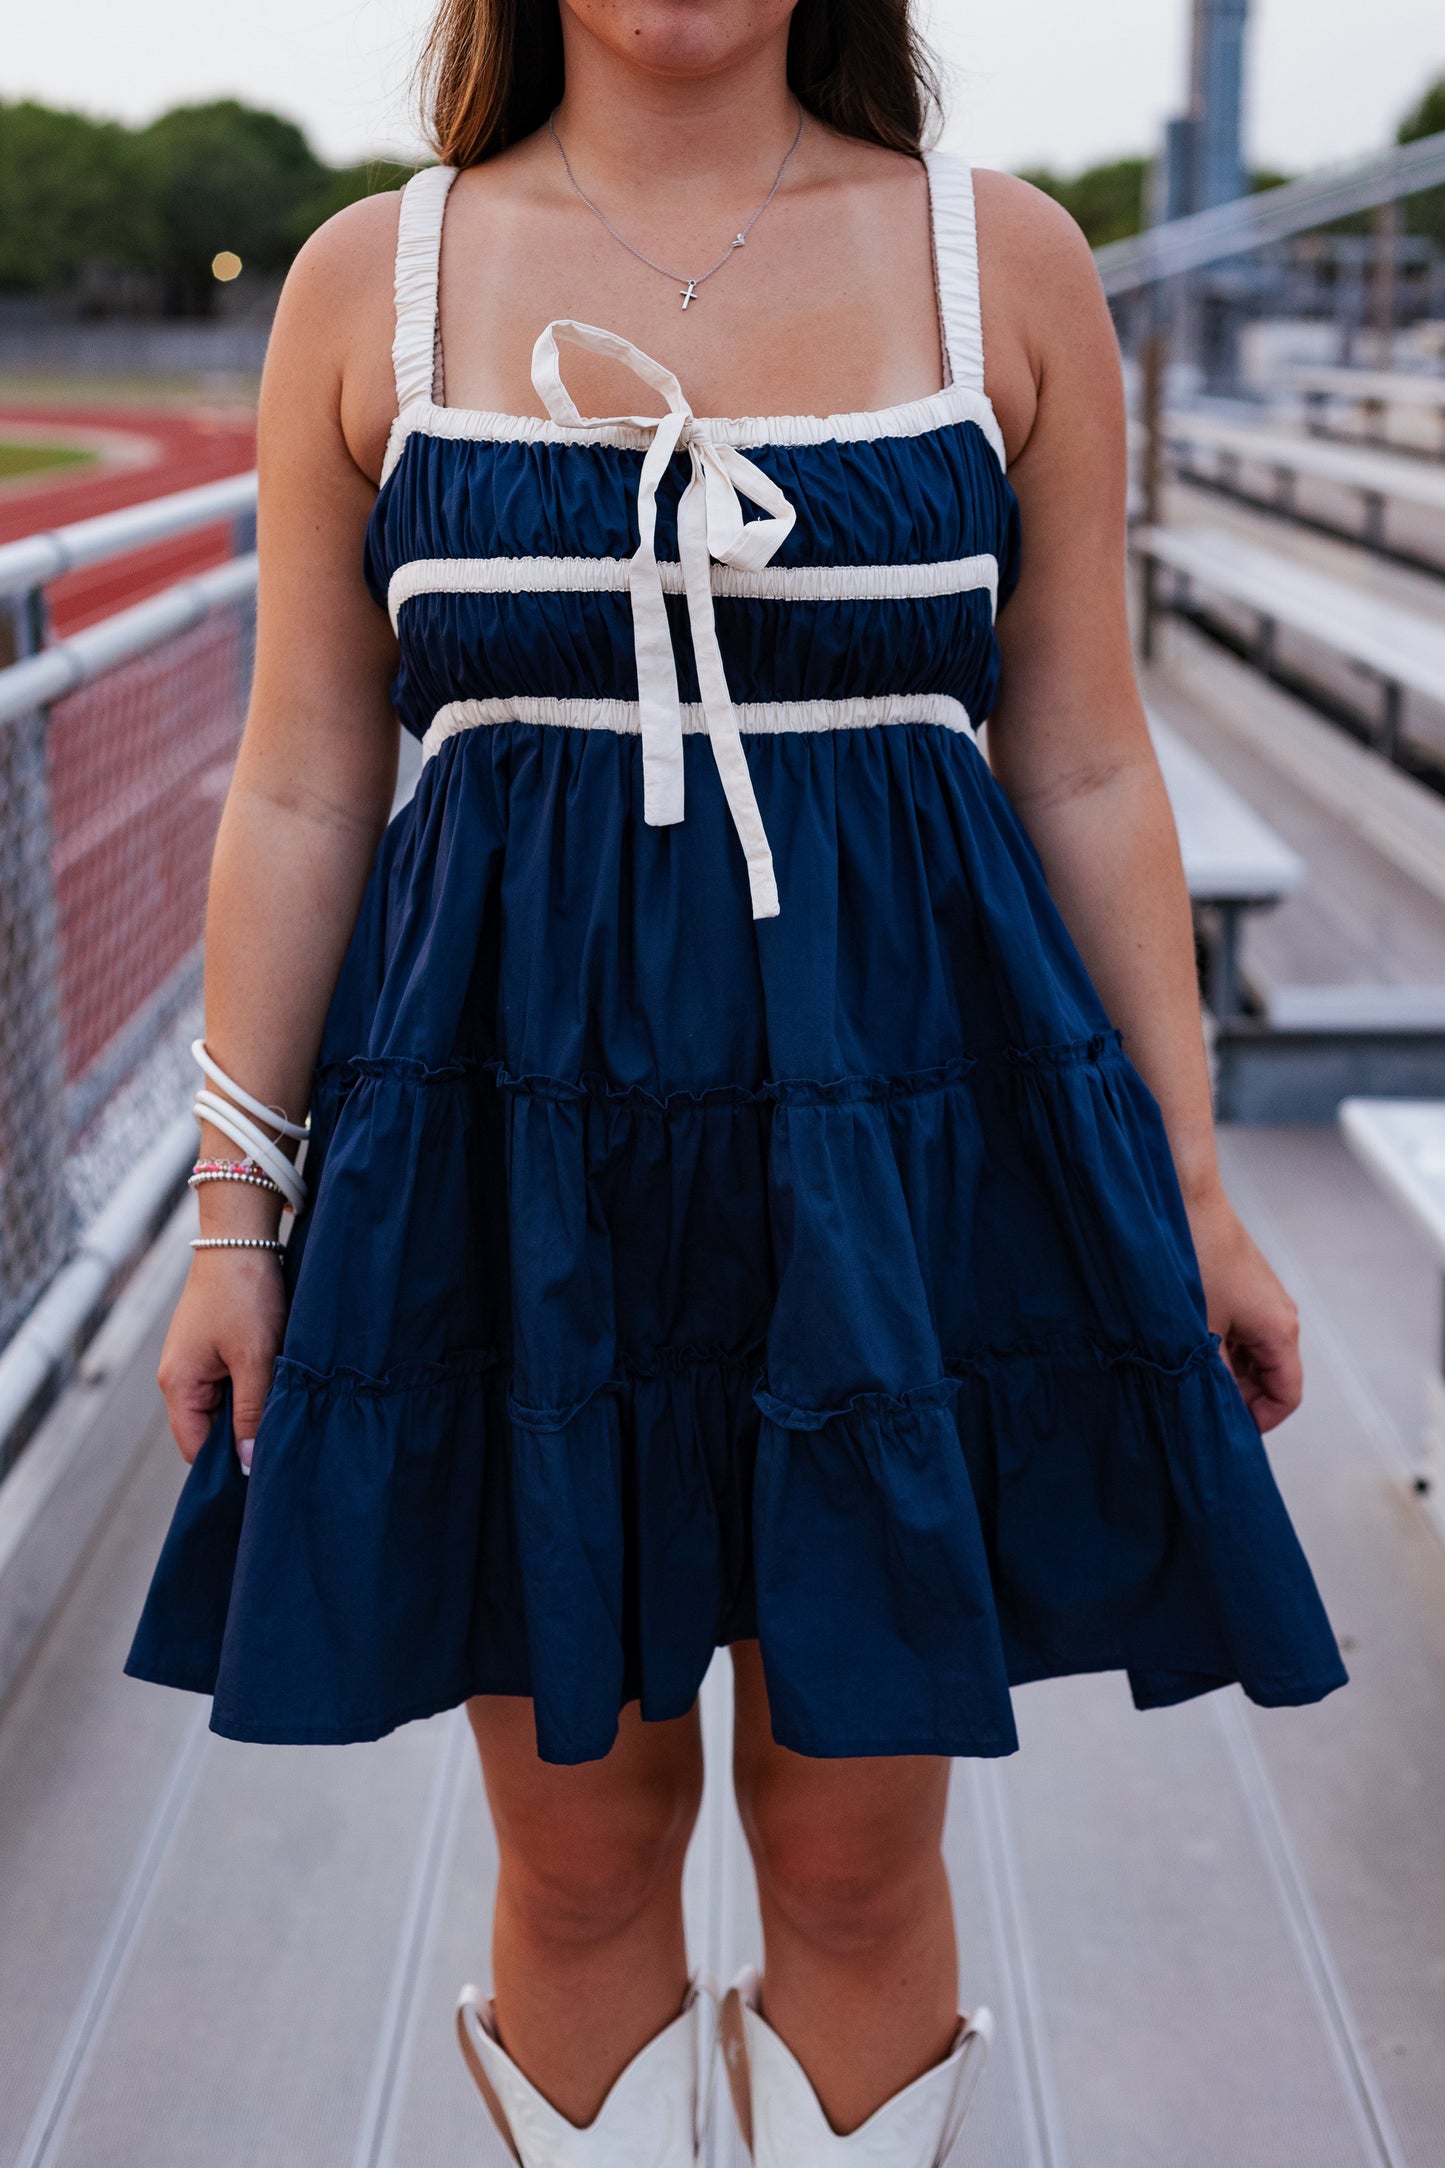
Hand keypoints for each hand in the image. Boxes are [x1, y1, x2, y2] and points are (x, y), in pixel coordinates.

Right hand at [157, 1251, 287, 1464]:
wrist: (241, 1238)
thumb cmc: (245, 1295)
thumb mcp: (255, 1358)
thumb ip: (251, 1412)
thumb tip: (248, 1463)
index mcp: (178, 1385)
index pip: (195, 1449)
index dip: (227, 1465)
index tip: (265, 1471)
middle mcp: (178, 1377)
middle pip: (208, 1429)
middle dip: (242, 1435)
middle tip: (282, 1438)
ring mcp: (193, 1361)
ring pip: (223, 1406)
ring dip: (250, 1408)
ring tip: (283, 1404)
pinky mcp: (211, 1347)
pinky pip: (229, 1382)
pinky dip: (251, 1385)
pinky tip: (276, 1380)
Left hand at [1184, 1184, 1300, 1432]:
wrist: (1182, 1198)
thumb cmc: (1193, 1258)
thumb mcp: (1198, 1330)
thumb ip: (1212, 1376)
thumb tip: (1214, 1409)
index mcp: (1280, 1330)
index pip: (1286, 1396)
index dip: (1258, 1420)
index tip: (1223, 1429)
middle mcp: (1281, 1316)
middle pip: (1270, 1378)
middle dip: (1237, 1396)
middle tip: (1195, 1404)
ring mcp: (1262, 1300)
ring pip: (1251, 1355)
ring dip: (1224, 1370)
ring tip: (1184, 1374)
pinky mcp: (1242, 1287)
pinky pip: (1238, 1331)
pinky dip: (1218, 1346)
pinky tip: (1184, 1346)